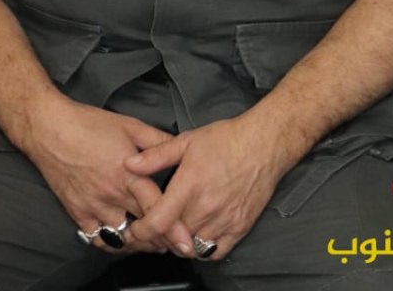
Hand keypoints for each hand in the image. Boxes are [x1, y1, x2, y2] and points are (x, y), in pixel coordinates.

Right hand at [24, 94, 172, 252]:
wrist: (50, 129)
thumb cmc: (89, 124)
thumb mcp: (130, 125)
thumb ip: (156, 140)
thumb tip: (178, 147)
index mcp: (128, 173)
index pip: (156, 207)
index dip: (173, 226)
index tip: (185, 239)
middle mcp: (112, 195)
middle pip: (143, 228)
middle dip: (161, 237)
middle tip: (174, 240)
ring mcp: (93, 206)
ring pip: (121, 239)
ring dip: (138, 243)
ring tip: (152, 242)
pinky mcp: (77, 212)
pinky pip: (97, 238)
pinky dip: (111, 243)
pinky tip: (121, 238)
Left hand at [123, 114, 290, 260]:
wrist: (264, 144)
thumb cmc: (226, 140)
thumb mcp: (187, 141)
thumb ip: (156, 156)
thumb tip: (129, 164)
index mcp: (189, 186)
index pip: (158, 222)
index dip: (141, 230)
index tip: (136, 228)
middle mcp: (206, 208)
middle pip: (173, 239)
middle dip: (160, 236)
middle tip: (155, 227)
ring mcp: (224, 221)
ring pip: (193, 249)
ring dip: (181, 244)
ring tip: (176, 231)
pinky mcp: (240, 228)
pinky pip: (216, 252)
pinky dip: (204, 249)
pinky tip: (199, 234)